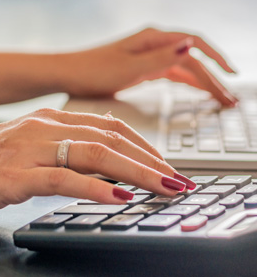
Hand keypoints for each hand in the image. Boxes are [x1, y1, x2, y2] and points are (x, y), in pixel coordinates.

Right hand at [0, 108, 195, 208]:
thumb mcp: (36, 150)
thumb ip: (72, 148)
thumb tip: (117, 157)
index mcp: (53, 118)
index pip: (114, 128)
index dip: (147, 148)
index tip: (171, 168)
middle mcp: (44, 127)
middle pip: (113, 141)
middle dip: (153, 163)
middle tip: (181, 182)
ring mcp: (28, 149)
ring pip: (96, 155)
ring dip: (138, 173)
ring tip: (164, 188)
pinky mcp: (14, 175)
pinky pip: (62, 179)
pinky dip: (95, 188)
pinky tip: (119, 197)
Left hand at [60, 27, 237, 106]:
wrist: (65, 75)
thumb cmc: (92, 71)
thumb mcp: (128, 68)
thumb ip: (161, 58)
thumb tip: (191, 45)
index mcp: (154, 39)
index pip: (196, 46)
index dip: (216, 59)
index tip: (232, 75)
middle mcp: (157, 44)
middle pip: (196, 60)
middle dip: (216, 80)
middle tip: (232, 101)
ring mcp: (153, 56)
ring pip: (189, 69)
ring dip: (207, 84)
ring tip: (224, 100)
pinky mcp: (148, 68)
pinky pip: (178, 75)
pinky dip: (192, 84)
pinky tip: (203, 93)